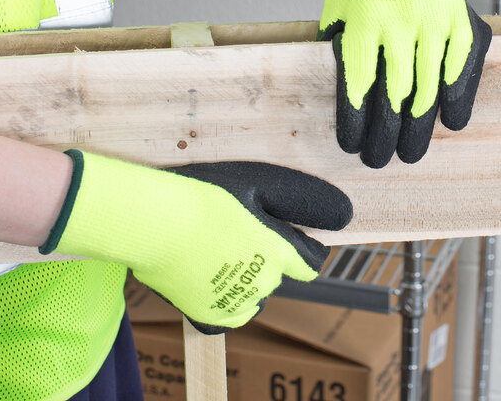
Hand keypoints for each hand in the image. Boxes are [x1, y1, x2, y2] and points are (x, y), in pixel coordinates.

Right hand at [40, 151, 351, 333]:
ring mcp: (235, 303)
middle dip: (267, 258)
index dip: (301, 248)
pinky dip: (224, 300)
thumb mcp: (260, 183)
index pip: (310, 262)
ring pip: (253, 294)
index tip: (281, 234)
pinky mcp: (208, 316)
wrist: (155, 220)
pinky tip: (208, 275)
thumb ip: (303, 200)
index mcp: (279, 252)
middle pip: (278, 276)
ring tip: (217, 251)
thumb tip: (345, 214)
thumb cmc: (205, 195)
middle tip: (237, 233)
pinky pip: (228, 315)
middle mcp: (264, 283)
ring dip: (245, 278)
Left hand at [302, 0, 491, 168]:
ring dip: (421, 126)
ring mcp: (436, 12)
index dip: (356, 121)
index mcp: (363, 20)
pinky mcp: (461, 13)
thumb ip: (339, 66)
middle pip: (396, 91)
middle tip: (380, 159)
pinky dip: (460, 96)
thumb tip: (352, 124)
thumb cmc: (347, 5)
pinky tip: (451, 121)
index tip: (351, 148)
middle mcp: (401, 14)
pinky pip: (464, 64)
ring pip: (431, 84)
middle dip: (387, 134)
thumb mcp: (331, 30)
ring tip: (410, 152)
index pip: (359, 83)